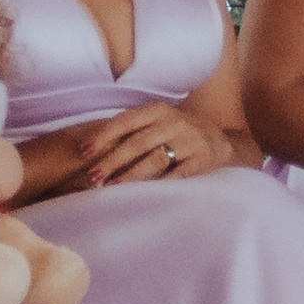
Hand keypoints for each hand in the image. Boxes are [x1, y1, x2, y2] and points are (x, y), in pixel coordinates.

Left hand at [74, 101, 229, 186]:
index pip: (125, 122)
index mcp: (157, 110)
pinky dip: (160, 183)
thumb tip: (93, 150)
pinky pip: (177, 174)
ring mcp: (189, 141)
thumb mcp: (156, 122)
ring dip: (131, 175)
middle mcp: (173, 122)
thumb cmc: (176, 131)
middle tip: (93, 177)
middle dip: (112, 161)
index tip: (85, 152)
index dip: (103, 137)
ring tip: (112, 185)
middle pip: (137, 143)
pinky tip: (144, 193)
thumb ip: (130, 131)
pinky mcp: (201, 159)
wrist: (218, 139)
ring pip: (155, 159)